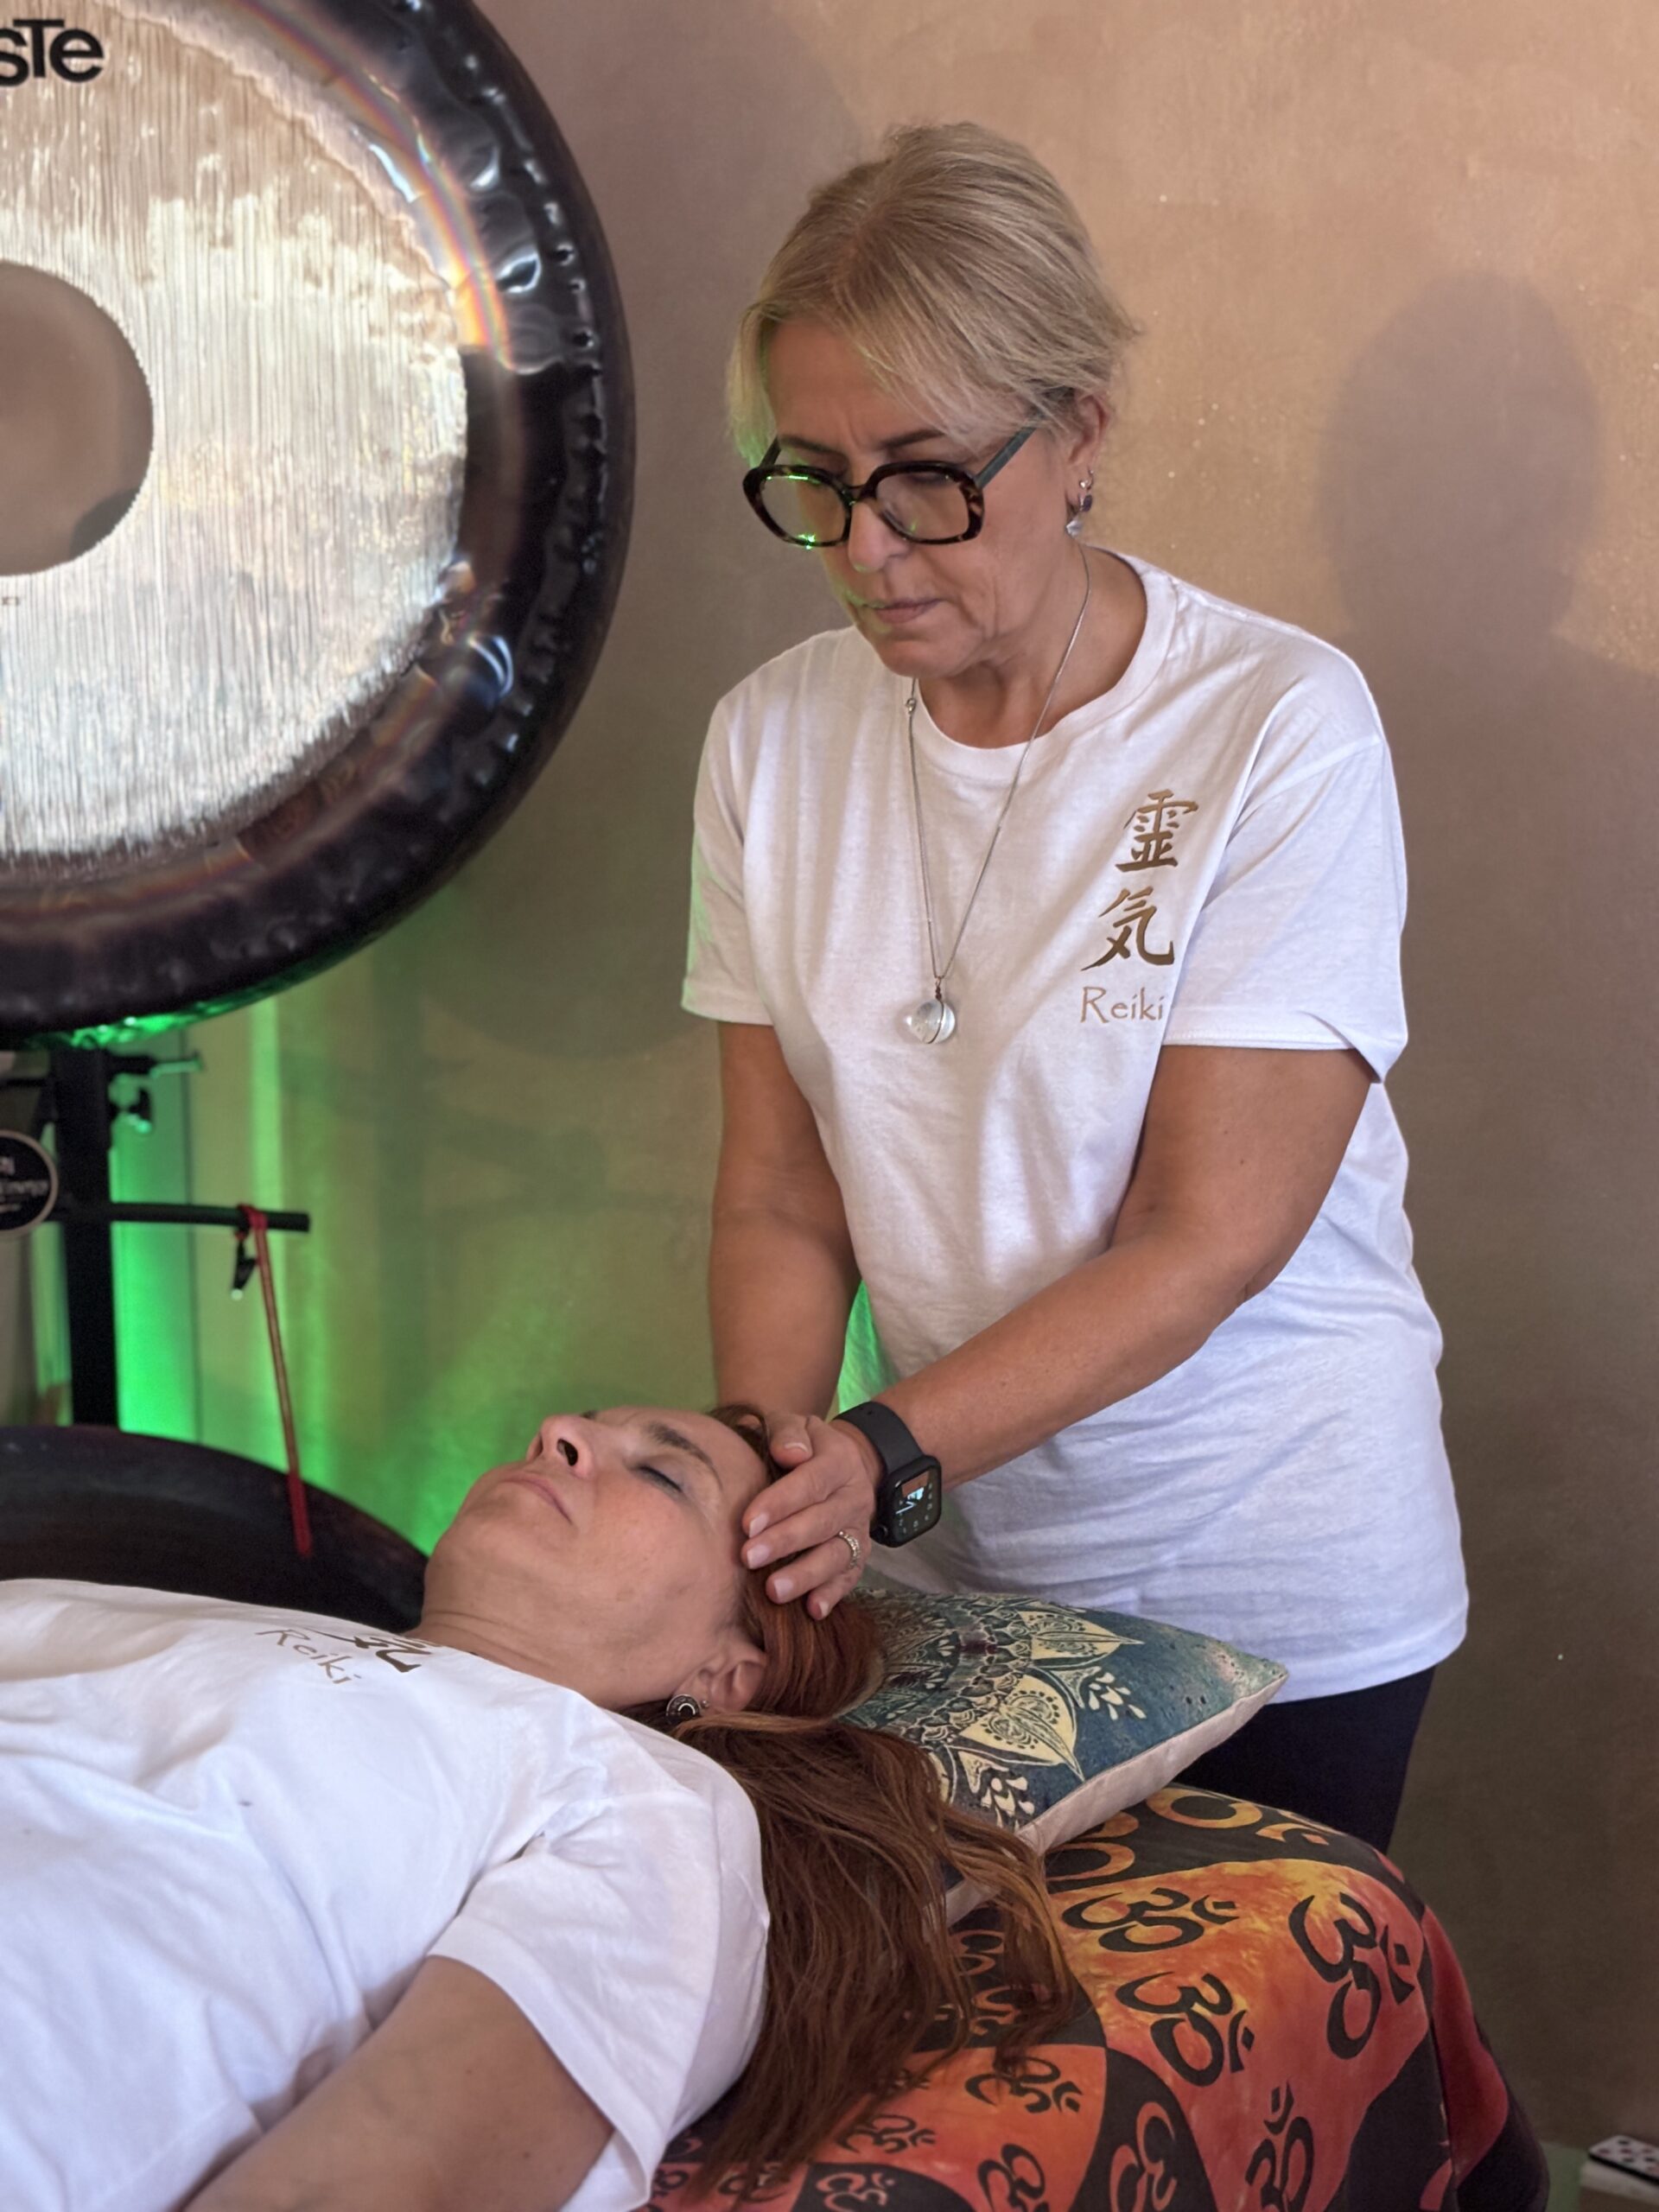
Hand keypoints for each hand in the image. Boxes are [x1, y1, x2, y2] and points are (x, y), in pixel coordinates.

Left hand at [743, 1413, 878, 1615]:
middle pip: (822, 1522)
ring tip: (774, 1591)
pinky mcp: (859, 1555)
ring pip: (838, 1554)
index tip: (748, 1523)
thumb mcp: (797, 1425)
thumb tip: (789, 1453)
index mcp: (839, 1460)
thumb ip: (788, 1432)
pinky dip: (833, 1594)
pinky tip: (813, 1610)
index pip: (810, 1482)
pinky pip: (850, 1577)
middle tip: (748, 1557)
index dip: (780, 1503)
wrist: (843, 1465)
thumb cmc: (803, 1447)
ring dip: (806, 1575)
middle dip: (785, 1541)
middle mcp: (854, 1496)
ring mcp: (859, 1529)